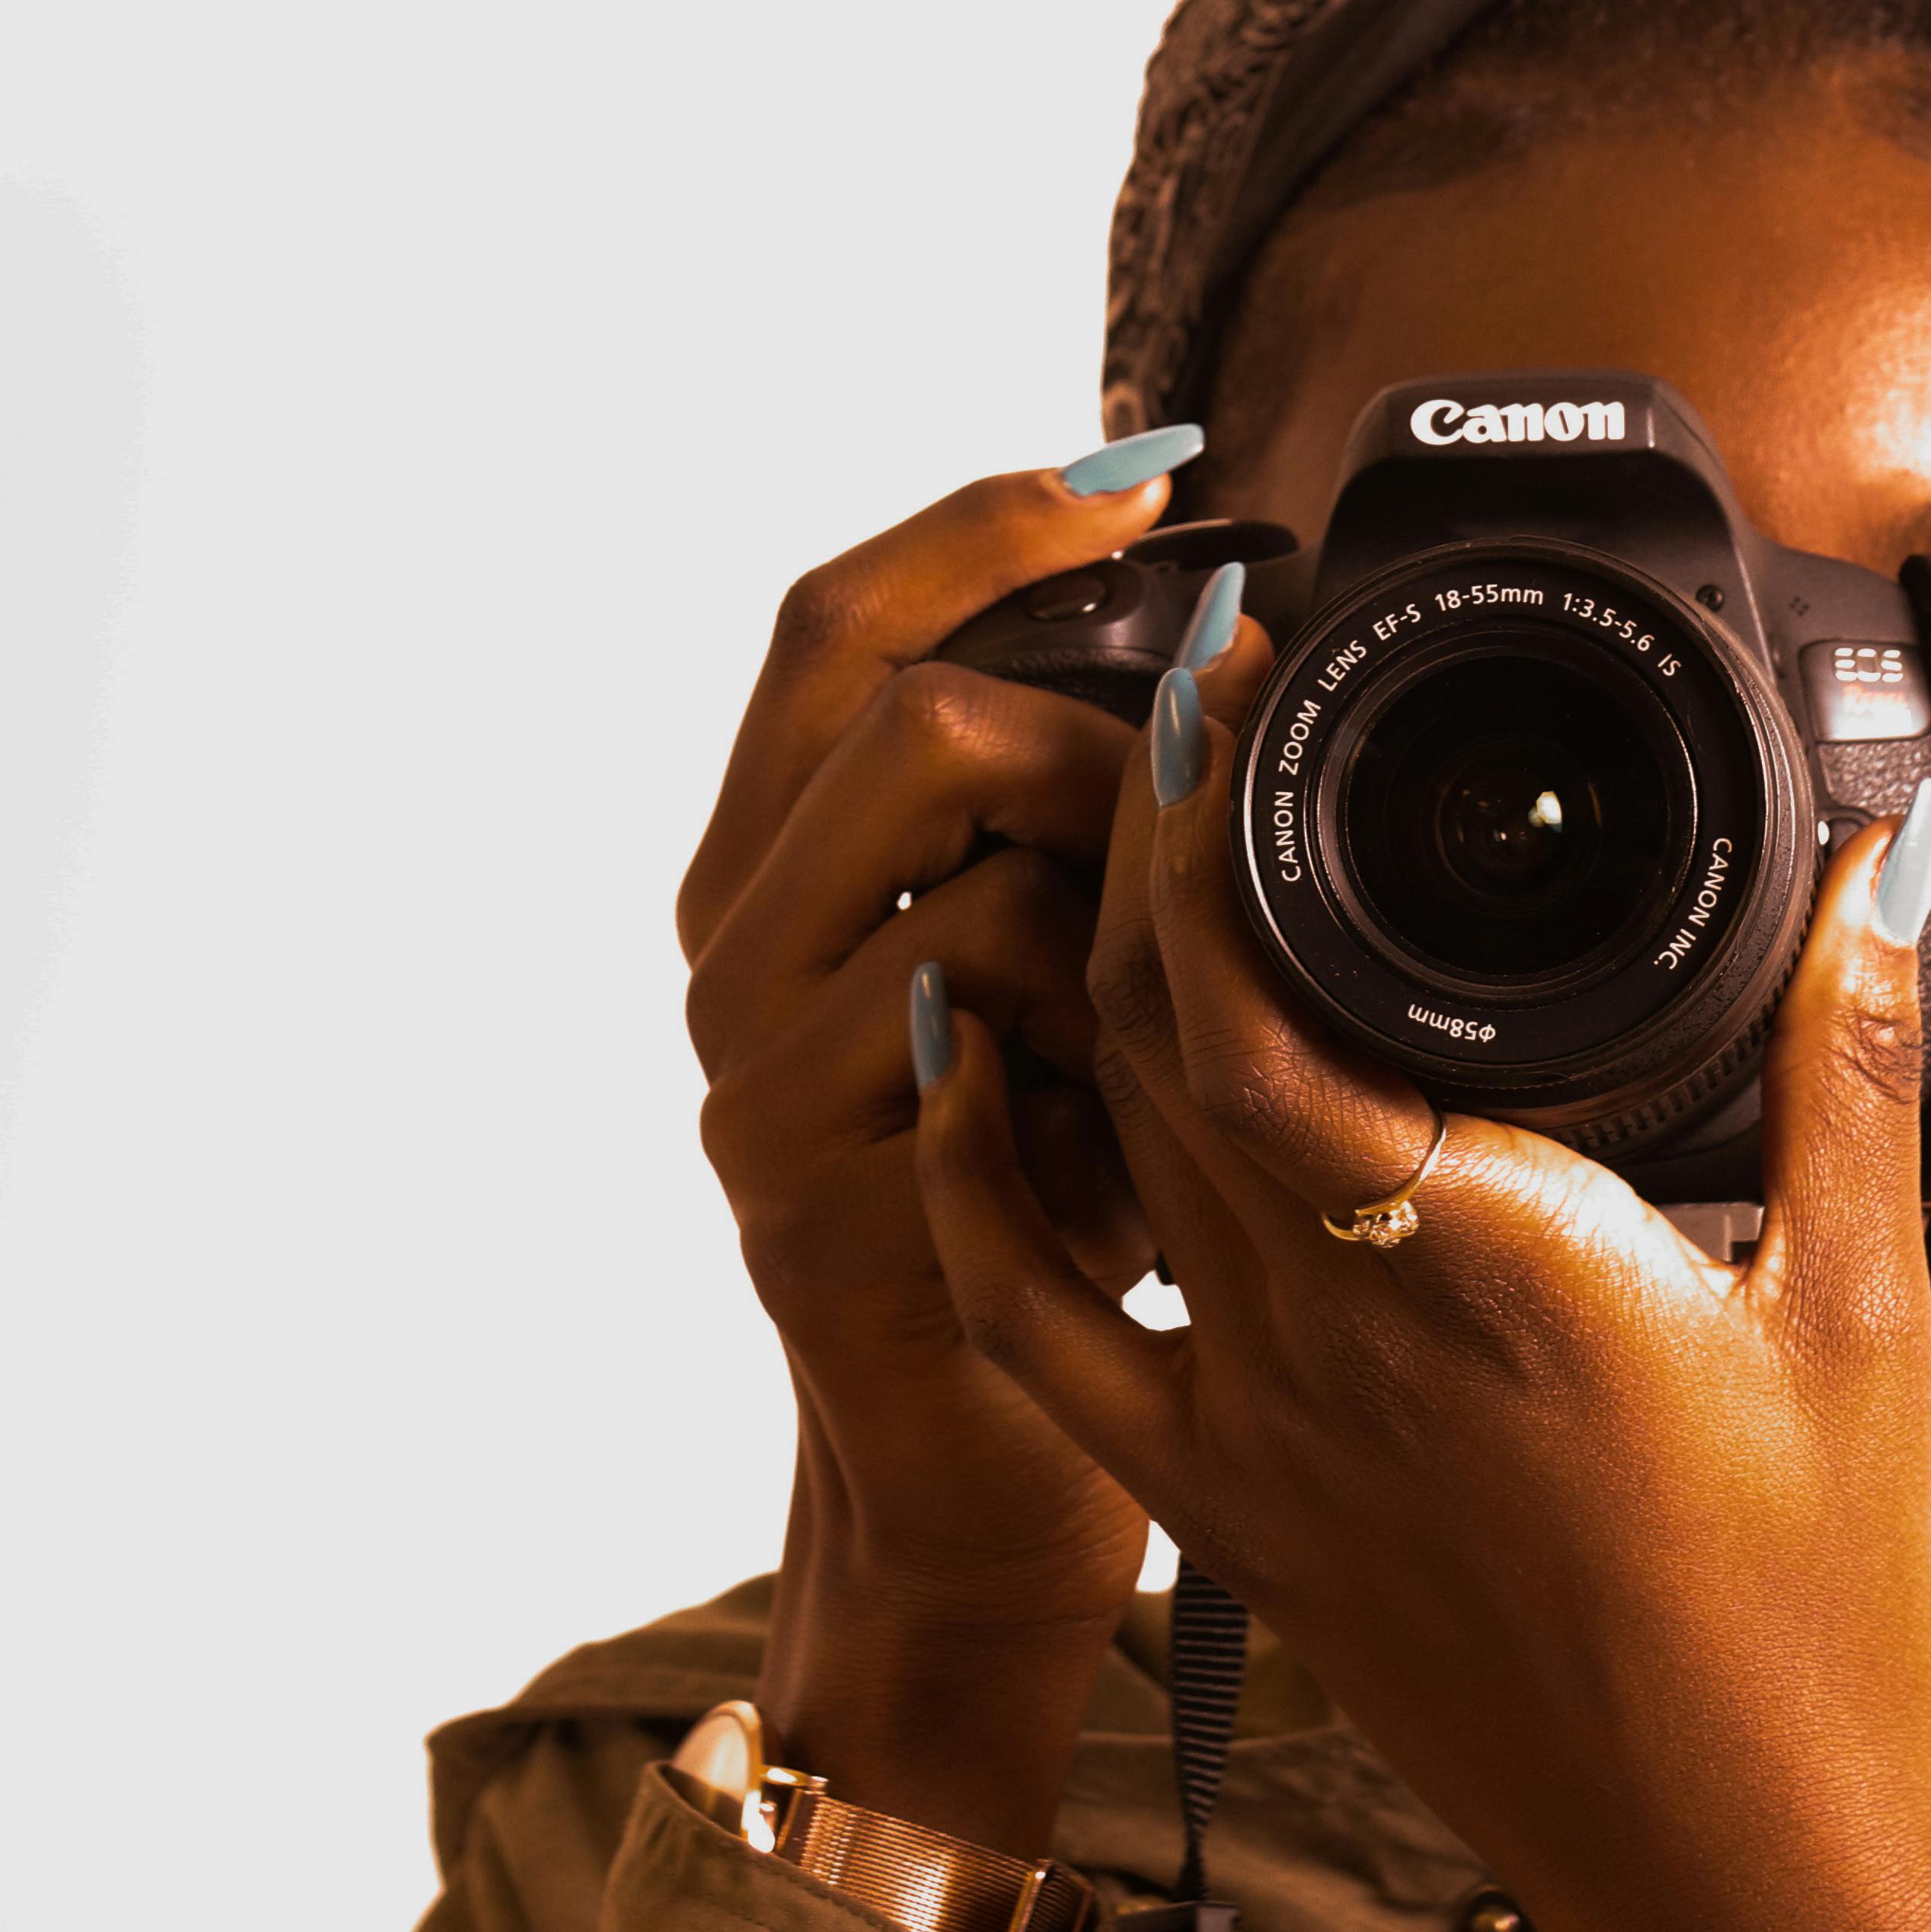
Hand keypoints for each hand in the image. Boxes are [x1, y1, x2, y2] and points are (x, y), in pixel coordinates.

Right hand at [678, 433, 1195, 1852]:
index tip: (1153, 469)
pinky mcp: (830, 1213)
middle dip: (1095, 742)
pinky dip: (1115, 1080)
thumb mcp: (1027, 975)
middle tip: (1200, 811)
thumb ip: (1044, 826)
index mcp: (764, 872)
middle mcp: (730, 961)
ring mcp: (761, 1092)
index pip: (831, 621)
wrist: (976, 1462)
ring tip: (1175, 1021)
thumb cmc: (1035, 1189)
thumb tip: (1196, 636)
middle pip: (910, 724)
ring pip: (985, 888)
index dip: (983, 520)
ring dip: (1124, 932)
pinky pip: (1010, 1064)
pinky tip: (1153, 1140)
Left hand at [909, 625, 1930, 1931]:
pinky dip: (977, 1177)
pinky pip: (1040, 1324)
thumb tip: (1879, 855)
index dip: (1202, 813)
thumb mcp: (1862, 1299)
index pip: (1248, 999)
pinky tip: (963, 1055)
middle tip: (1175, 692)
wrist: (1728, 1855)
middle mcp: (1325, 1328)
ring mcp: (1252, 1423)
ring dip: (1078, 966)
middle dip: (1142, 831)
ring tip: (1108, 818)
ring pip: (1093, 1140)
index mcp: (1475, 1257)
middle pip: (1147, 1032)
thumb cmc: (1810, 1603)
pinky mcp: (1222, 1510)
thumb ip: (1853, 1053)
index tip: (1224, 671)